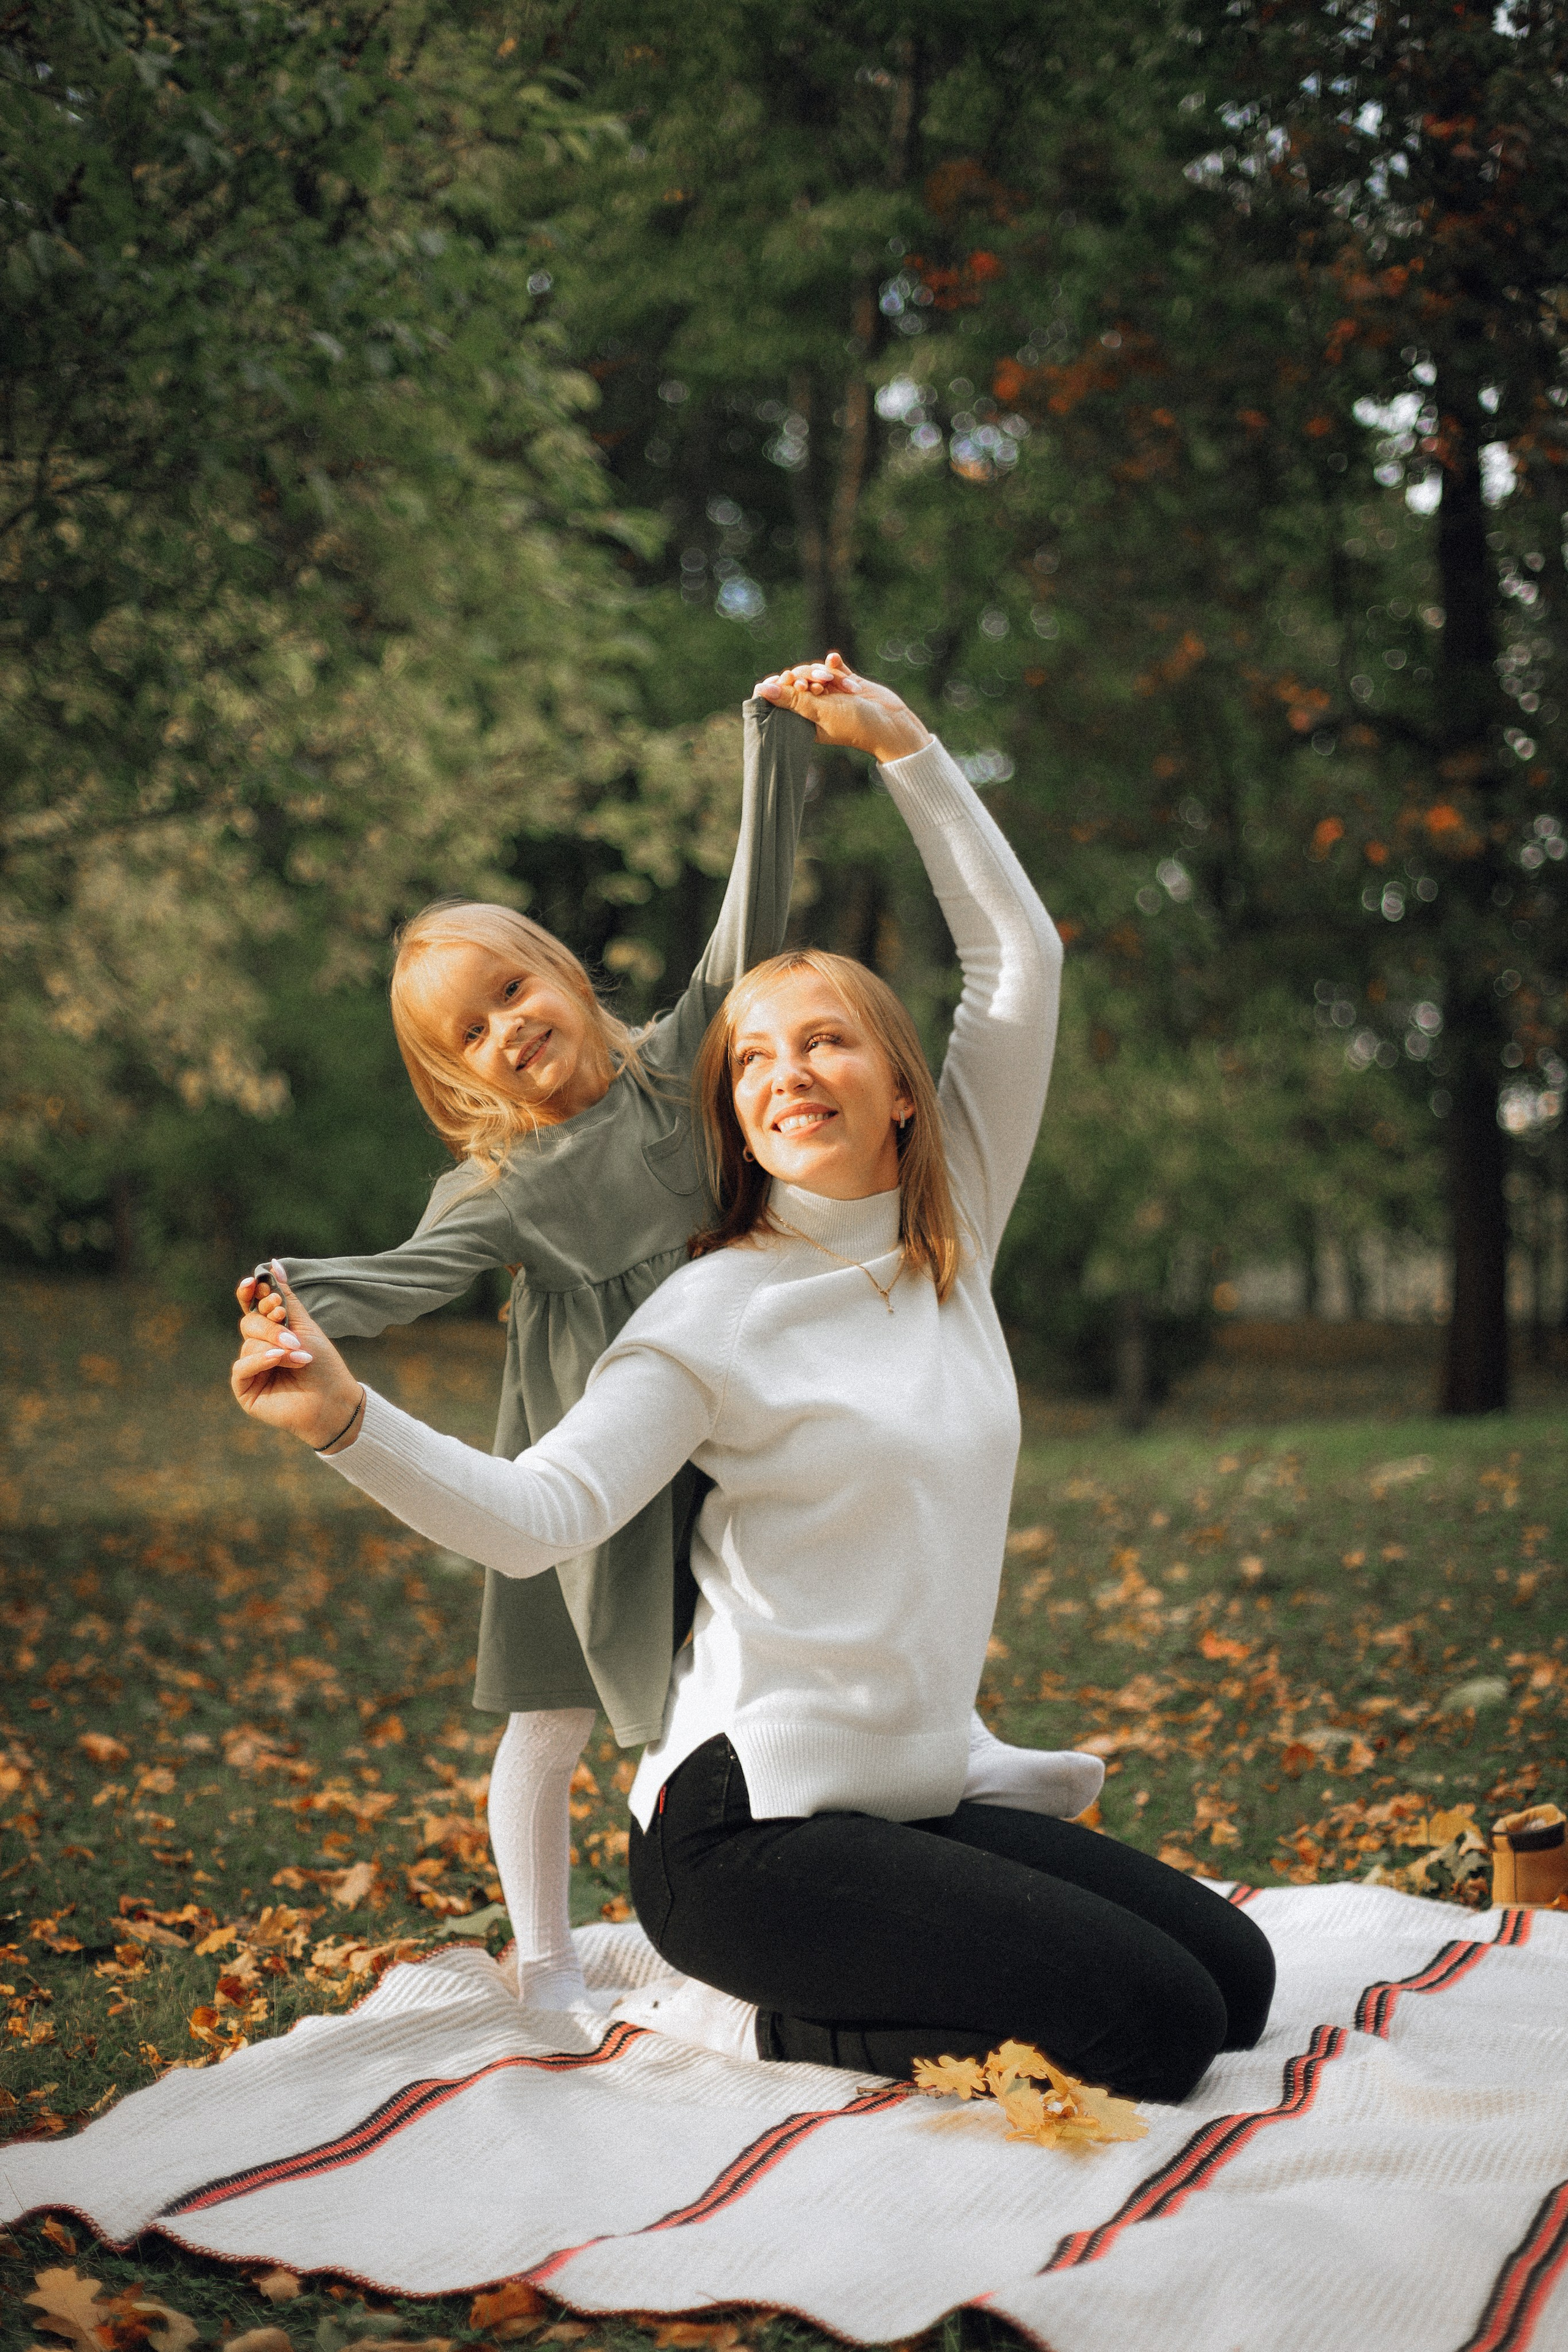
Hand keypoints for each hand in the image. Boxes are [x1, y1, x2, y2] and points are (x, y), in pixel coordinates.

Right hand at [231, 1263, 364, 1451]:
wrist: (333, 1399)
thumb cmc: (323, 1364)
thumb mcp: (305, 1326)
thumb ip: (286, 1298)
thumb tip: (273, 1263)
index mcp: (270, 1331)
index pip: (251, 1307)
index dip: (250, 1294)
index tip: (255, 1282)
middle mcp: (257, 1348)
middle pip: (249, 1323)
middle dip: (269, 1322)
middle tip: (286, 1321)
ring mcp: (250, 1368)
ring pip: (248, 1344)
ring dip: (275, 1345)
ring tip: (300, 1354)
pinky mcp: (245, 1389)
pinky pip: (242, 1367)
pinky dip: (261, 1360)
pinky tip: (278, 1359)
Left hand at [754, 650, 932, 762]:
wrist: (890, 723)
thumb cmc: (854, 724)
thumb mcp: (820, 711)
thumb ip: (791, 699)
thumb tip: (761, 689)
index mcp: (803, 719)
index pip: (781, 697)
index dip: (783, 685)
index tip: (794, 683)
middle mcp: (815, 706)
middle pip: (798, 679)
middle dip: (808, 677)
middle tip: (821, 686)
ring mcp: (831, 693)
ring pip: (816, 671)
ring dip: (827, 673)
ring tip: (840, 684)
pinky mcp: (846, 683)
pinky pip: (834, 667)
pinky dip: (835, 665)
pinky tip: (836, 660)